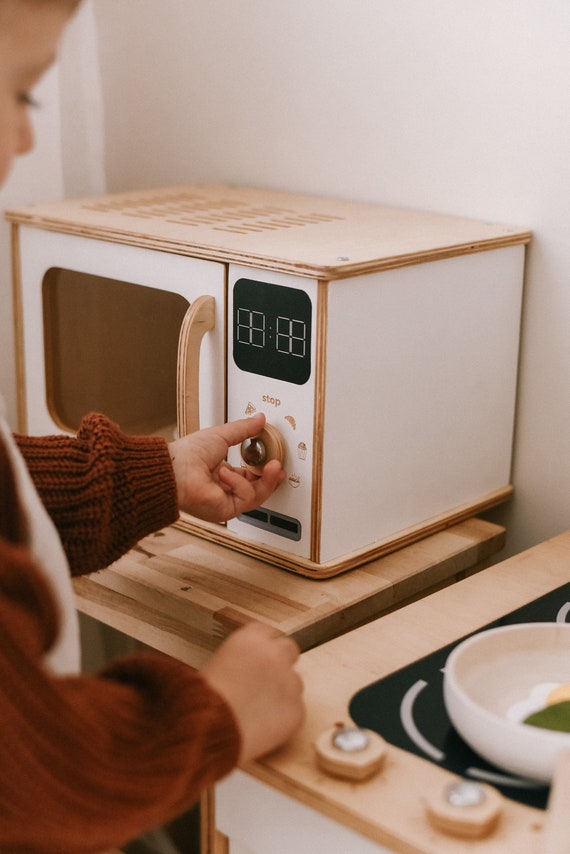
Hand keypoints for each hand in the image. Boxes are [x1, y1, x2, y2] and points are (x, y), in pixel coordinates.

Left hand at [168, 413, 284, 522]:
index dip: (264, 473)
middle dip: (270, 479)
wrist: (175, 468)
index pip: (249, 478)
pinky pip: (245, 498)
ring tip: (271, 467)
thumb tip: (259, 420)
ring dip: (266, 481)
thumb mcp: (222, 435)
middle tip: (277, 466)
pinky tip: (225, 474)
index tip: (275, 463)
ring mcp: (224, 502)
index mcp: (221, 474)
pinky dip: (239, 483)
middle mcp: (223, 490)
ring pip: (256, 497)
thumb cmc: (188, 454)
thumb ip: (244, 429)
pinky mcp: (225, 511)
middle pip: (257, 491)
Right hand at [201, 622, 304, 762]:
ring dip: (283, 693)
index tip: (260, 659)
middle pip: (289, 650)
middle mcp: (275, 654)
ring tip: (258, 711)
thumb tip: (248, 669)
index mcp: (251, 638)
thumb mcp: (216, 665)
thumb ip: (240, 660)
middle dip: (281, 663)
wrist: (207, 730)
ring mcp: (290, 682)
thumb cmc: (201, 700)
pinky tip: (263, 728)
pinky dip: (283, 719)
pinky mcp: (297, 710)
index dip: (264, 647)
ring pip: (295, 683)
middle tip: (265, 683)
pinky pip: (295, 711)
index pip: (269, 632)